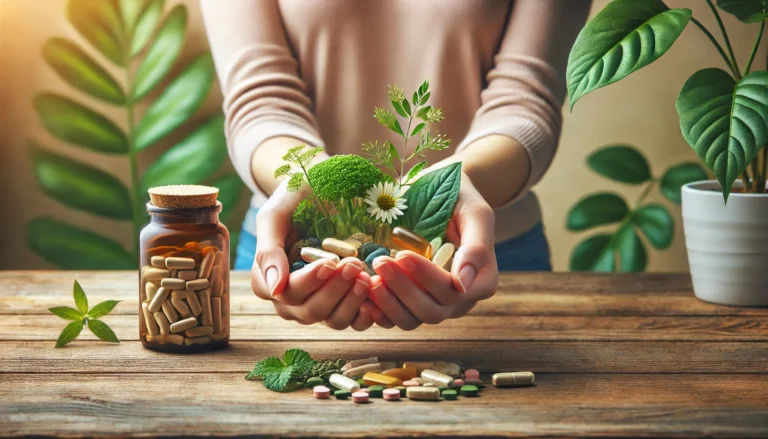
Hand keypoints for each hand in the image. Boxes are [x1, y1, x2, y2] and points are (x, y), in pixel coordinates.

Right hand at [250, 181, 372, 329]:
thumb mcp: (276, 215)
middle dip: (334, 289)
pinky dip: (366, 315)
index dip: (308, 282)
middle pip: (310, 310)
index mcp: (269, 280)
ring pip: (333, 320)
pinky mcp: (344, 304)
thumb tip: (275, 288)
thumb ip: (268, 249)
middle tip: (355, 264)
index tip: (329, 263)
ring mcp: (319, 303)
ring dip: (351, 302)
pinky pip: (354, 322)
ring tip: (366, 277)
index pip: (286, 294)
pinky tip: (377, 299)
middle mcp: (292, 299)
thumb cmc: (294, 200)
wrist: (322, 188)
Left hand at [370, 173, 497, 329]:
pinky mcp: (412, 302)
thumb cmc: (461, 198)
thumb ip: (477, 247)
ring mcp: (435, 303)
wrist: (442, 192)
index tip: (403, 254)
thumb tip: (463, 284)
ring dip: (388, 303)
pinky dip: (379, 312)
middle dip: (403, 289)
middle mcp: (460, 299)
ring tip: (370, 278)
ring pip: (412, 320)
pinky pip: (396, 318)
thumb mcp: (476, 213)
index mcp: (481, 280)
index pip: (453, 292)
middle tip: (380, 262)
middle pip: (431, 311)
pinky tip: (363, 298)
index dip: (426, 278)